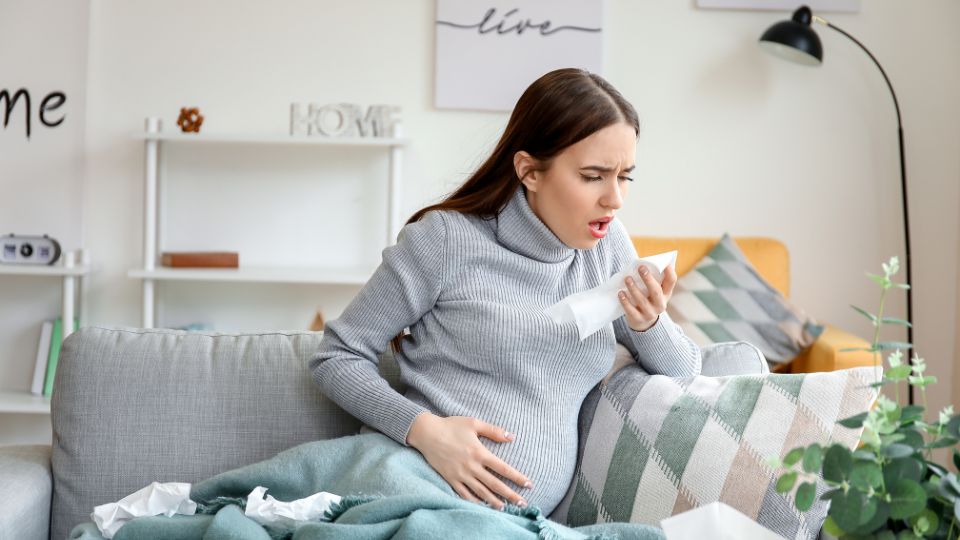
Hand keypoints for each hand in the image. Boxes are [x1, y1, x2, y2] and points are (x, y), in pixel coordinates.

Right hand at [406, 412, 531, 509]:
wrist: (427, 433)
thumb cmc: (451, 426)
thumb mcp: (473, 423)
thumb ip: (494, 431)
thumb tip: (512, 437)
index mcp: (479, 452)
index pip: (503, 468)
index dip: (517, 477)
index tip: (529, 484)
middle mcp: (472, 466)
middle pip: (495, 484)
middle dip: (510, 494)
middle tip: (523, 503)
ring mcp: (460, 474)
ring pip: (481, 492)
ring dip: (494, 501)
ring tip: (505, 508)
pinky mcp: (450, 479)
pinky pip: (464, 494)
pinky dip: (474, 502)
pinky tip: (482, 506)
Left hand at [619, 263, 676, 331]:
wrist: (642, 322)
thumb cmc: (647, 298)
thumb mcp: (653, 290)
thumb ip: (652, 278)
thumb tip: (645, 262)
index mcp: (666, 294)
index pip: (671, 282)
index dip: (670, 273)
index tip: (665, 264)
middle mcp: (660, 304)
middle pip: (656, 291)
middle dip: (648, 279)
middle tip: (641, 268)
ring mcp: (650, 313)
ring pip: (642, 301)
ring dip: (634, 289)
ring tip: (627, 279)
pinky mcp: (639, 319)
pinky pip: (631, 311)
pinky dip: (625, 302)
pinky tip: (621, 293)